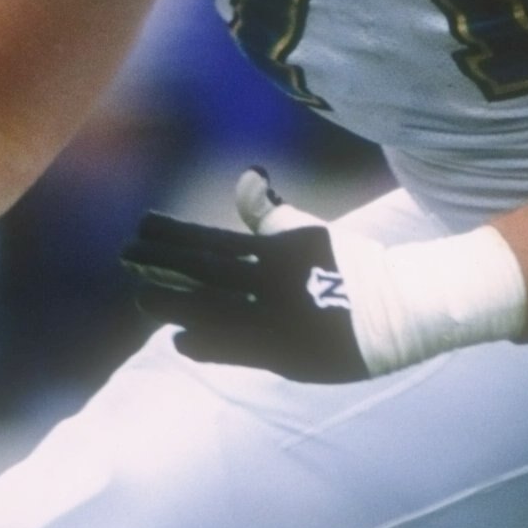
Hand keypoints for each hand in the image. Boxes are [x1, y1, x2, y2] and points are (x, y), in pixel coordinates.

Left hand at [121, 168, 367, 383]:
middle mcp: (271, 282)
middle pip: (202, 272)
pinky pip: (233, 348)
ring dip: (173, 302)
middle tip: (127, 256)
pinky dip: (203, 342)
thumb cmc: (352, 268)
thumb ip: (271, 213)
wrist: (400, 309)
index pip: (211, 240)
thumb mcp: (310, 232)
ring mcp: (276, 319)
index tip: (142, 227)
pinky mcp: (284, 352)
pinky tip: (179, 339)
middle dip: (161, 264)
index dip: (172, 235)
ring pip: (210, 310)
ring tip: (143, 295)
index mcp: (276, 249)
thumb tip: (246, 175)